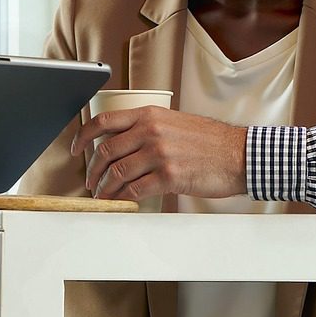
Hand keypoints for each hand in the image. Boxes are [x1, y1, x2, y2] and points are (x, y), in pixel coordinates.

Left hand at [75, 108, 246, 201]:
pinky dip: (123, 199)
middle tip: (91, 181)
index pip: (104, 121)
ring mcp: (159, 153)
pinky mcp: (169, 176)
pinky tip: (121, 202)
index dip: (83, 136)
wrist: (239, 154)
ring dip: (105, 188)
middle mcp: (151, 131)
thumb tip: (123, 142)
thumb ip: (149, 127)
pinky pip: (135, 190)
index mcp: (150, 114)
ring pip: (117, 173)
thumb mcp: (176, 122)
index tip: (76, 148)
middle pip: (106, 151)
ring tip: (103, 195)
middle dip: (93, 170)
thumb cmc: (211, 141)